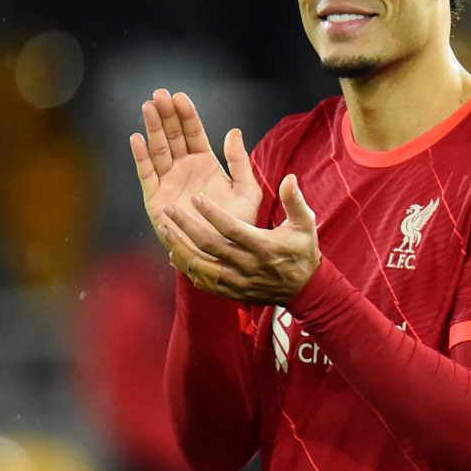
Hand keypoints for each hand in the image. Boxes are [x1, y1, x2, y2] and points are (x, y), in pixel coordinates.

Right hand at [130, 89, 262, 250]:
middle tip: (160, 94)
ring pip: (158, 150)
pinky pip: (147, 174)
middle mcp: (185, 169)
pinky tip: (136, 139)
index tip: (180, 97)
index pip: (194, 133)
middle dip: (166, 115)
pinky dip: (141, 157)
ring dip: (152, 128)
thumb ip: (240, 162)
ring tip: (149, 107)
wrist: (223, 253)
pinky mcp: (155, 198)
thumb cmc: (239, 224)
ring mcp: (169, 182)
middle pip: (173, 136)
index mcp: (206, 163)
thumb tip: (234, 132)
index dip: (187, 115)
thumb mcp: (248, 190)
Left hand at [158, 174, 320, 305]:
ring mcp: (238, 282)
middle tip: (170, 210)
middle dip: (186, 227)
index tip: (196, 198)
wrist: (305, 289)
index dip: (212, 214)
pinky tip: (175, 255)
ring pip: (201, 266)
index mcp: (263, 246)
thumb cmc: (303, 251)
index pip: (232, 229)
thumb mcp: (305, 224)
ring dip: (181, 247)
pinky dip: (188, 269)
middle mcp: (247, 265)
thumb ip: (294, 200)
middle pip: (209, 246)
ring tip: (165, 230)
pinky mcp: (233, 292)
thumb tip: (289, 178)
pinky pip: (205, 283)